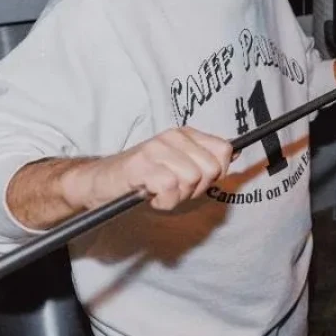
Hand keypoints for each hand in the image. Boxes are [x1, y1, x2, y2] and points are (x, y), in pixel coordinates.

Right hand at [63, 128, 233, 211]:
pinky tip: (150, 196)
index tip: (200, 182)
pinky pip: (170, 188)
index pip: (223, 149)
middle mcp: (173, 137)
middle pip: (210, 169)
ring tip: (160, 191)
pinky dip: (163, 201)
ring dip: (177, 195)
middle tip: (175, 189)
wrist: (100, 181)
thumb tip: (234, 154)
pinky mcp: (142, 165)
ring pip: (192, 179)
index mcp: (185, 134)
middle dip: (197, 188)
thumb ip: (203, 159)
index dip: (218, 172)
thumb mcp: (177, 164)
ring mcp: (157, 149)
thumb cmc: (142, 177)